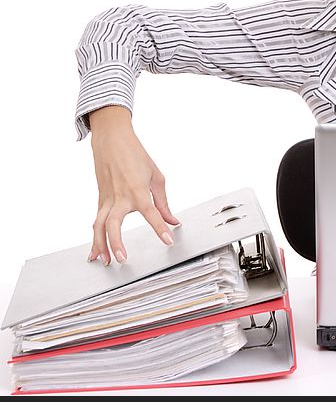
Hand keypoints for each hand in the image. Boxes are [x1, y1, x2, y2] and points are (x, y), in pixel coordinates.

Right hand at [88, 107, 179, 264]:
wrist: (112, 140)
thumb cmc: (136, 155)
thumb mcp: (156, 177)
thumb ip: (163, 202)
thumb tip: (172, 220)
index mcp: (137, 190)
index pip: (151, 213)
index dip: (160, 227)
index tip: (168, 239)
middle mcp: (119, 197)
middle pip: (113, 224)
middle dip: (116, 242)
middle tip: (123, 258)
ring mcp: (106, 199)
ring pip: (99, 226)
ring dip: (101, 245)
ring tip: (105, 261)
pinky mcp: (100, 200)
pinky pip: (97, 221)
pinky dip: (96, 237)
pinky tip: (96, 251)